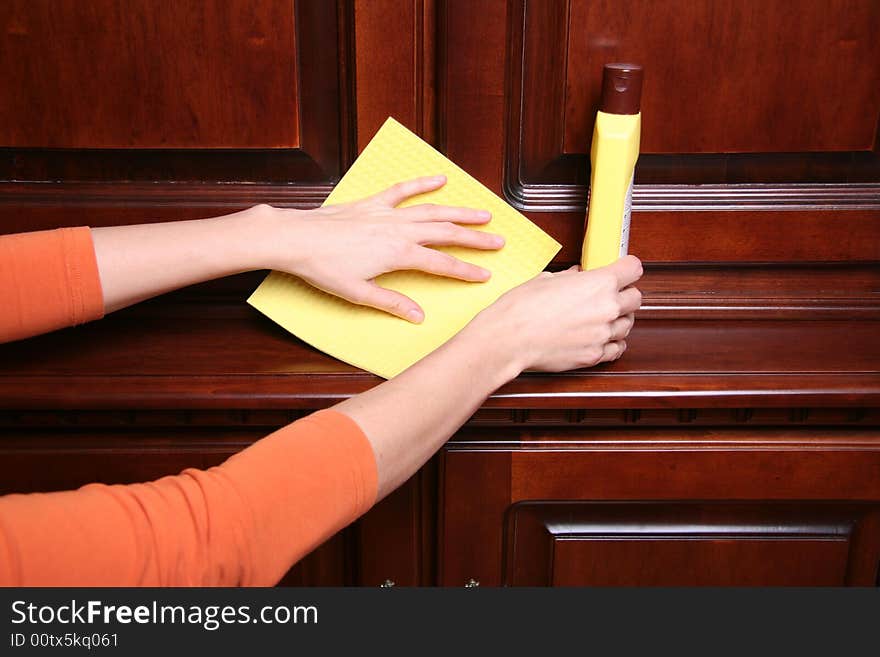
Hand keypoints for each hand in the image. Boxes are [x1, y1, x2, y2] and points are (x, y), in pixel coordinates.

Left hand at [259, 175, 503, 321]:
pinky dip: (421, 183)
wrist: (296, 238)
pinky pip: (402, 190)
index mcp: (398, 255)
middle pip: (445, 233)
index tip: (486, 274)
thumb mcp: (358, 293)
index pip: (441, 264)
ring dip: (459, 212)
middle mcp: (398, 231)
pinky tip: (439, 179)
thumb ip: (391, 303)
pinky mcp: (372, 203)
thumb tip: (418, 317)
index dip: (466, 270)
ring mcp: (387, 214)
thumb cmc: (323, 268)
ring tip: (483, 214)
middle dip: (474, 239)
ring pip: (432, 210)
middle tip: (498, 242)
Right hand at [468, 255, 643, 372]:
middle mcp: (607, 308)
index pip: (634, 269)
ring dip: (619, 320)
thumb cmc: (521, 308)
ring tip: (602, 318)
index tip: (622, 270)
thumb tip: (576, 276)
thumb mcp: (545, 280)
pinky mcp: (594, 355)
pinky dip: (612, 343)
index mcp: (598, 283)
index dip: (627, 268)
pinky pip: (617, 349)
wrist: (508, 339)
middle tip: (610, 294)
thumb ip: (569, 278)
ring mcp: (602, 334)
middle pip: (636, 298)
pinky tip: (602, 338)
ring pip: (628, 324)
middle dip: (624, 294)